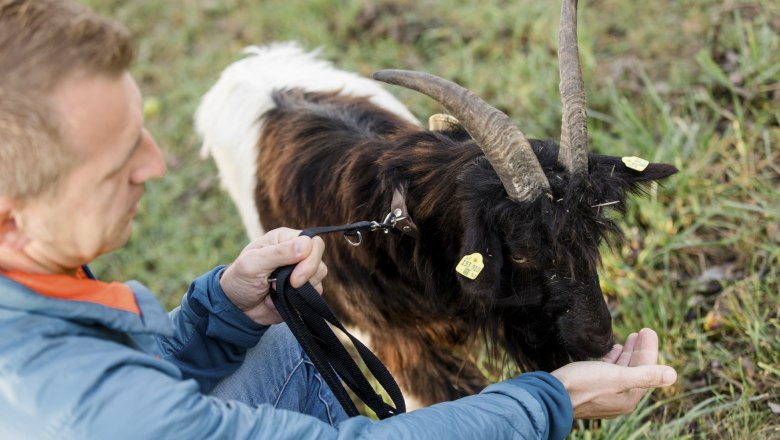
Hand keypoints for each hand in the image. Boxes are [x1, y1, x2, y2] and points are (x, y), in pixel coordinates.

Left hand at [219, 227, 326, 324]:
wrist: (237, 308)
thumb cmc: (240, 279)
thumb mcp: (253, 263)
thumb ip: (279, 253)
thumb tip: (307, 244)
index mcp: (284, 240)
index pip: (312, 242)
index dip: (309, 259)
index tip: (295, 277)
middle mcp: (296, 254)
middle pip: (319, 259)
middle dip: (308, 275)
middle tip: (292, 285)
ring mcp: (301, 272)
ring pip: (319, 277)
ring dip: (301, 289)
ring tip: (277, 291)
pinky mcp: (303, 291)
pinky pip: (315, 294)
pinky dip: (300, 301)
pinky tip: (282, 301)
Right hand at [551, 328, 676, 418]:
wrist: (552, 396)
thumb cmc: (583, 385)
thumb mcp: (617, 378)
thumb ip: (645, 375)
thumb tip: (673, 375)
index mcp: (629, 396)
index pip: (646, 370)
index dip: (649, 349)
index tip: (648, 330)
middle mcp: (619, 397)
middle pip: (636, 370)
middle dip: (640, 350)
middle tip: (643, 331)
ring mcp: (605, 394)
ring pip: (622, 370)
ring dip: (628, 354)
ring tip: (630, 338)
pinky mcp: (591, 388)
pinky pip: (608, 372)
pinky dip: (614, 360)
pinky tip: (613, 350)